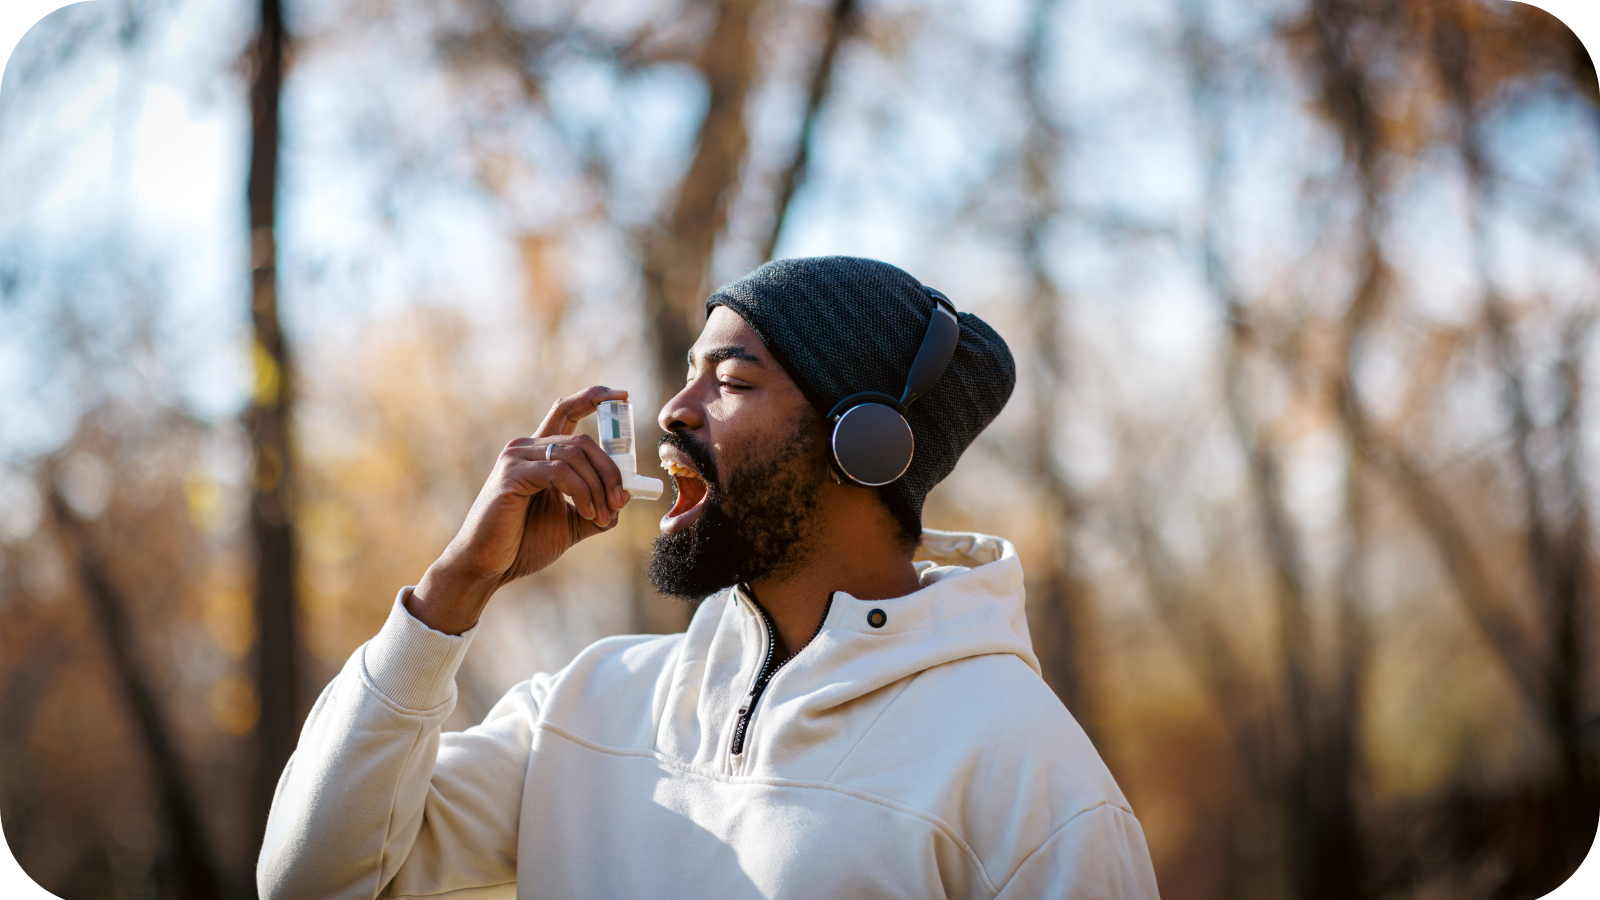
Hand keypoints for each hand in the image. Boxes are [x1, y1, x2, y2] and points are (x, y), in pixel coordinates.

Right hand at [409, 386, 630, 633]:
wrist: (488, 567)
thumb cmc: (523, 543)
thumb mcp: (571, 523)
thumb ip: (596, 506)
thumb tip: (624, 497)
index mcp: (539, 453)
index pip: (566, 411)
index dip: (593, 398)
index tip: (622, 395)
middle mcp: (526, 448)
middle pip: (583, 441)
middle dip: (611, 471)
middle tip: (620, 501)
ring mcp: (516, 458)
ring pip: (575, 455)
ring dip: (598, 488)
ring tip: (602, 517)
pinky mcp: (511, 475)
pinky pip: (560, 472)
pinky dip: (582, 492)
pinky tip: (587, 513)